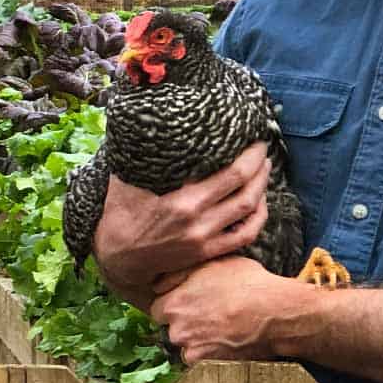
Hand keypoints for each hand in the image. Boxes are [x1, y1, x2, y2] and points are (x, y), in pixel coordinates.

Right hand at [92, 143, 270, 306]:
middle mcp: (199, 220)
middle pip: (246, 190)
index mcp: (183, 200)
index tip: (255, 141)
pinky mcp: (206, 252)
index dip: (250, 156)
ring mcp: (205, 239)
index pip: (232, 174)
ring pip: (249, 212)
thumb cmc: (120, 214)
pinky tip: (260, 204)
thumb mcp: (125, 180)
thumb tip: (146, 125)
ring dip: (262, 188)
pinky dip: (258, 218)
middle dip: (260, 166)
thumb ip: (139, 155)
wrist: (118, 258)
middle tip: (262, 150)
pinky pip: (245, 236)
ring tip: (264, 170)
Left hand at [149, 255, 298, 362]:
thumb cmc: (247, 284)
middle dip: (184, 323)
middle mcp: (176, 328)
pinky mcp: (206, 364)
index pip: (157, 309)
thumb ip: (179, 274)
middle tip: (209, 315)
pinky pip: (199, 361)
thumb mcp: (210, 264)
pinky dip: (209, 355)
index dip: (174, 304)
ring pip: (185, 345)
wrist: (275, 312)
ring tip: (221, 329)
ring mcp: (191, 348)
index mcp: (173, 303)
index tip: (190, 303)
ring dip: (197, 339)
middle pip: (171, 328)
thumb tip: (159, 283)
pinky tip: (226, 341)